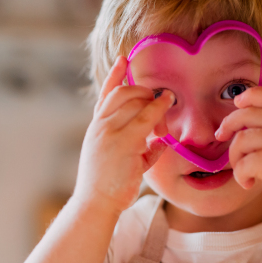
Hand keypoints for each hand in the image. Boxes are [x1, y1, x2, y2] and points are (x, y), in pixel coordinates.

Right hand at [73, 56, 174, 212]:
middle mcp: (100, 126)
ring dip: (153, 100)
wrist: (94, 203)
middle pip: (123, 93)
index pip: (105, 95)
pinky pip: (145, 119)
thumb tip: (160, 143)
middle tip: (157, 99)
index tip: (123, 59)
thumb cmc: (108, 185)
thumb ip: (141, 149)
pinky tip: (167, 103)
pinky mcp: (123, 143)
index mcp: (96, 128)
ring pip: (134, 102)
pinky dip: (158, 109)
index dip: (115, 75)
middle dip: (142, 91)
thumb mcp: (120, 161)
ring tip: (166, 104)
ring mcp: (110, 133)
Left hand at [215, 87, 261, 217]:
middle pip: (245, 115)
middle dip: (227, 125)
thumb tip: (235, 125)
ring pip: (240, 140)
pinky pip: (242, 164)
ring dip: (235, 159)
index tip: (237, 102)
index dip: (249, 95)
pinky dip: (240, 176)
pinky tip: (249, 183)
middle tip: (221, 136)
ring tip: (244, 172)